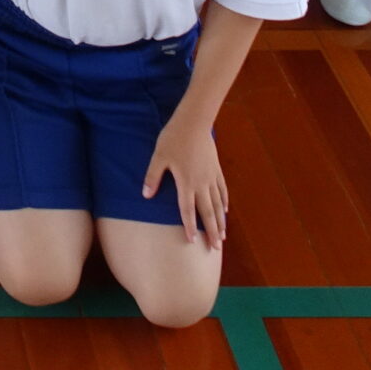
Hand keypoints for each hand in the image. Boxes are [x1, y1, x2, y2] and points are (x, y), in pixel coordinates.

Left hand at [143, 118, 226, 250]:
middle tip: (216, 247)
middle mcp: (201, 184)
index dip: (190, 227)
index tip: (193, 242)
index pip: (188, 210)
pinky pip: (222, 189)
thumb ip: (152, 177)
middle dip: (212, 231)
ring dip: (220, 221)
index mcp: (186, 183)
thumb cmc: (173, 138)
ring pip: (217, 204)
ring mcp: (211, 177)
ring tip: (223, 236)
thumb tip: (146, 195)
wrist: (194, 122)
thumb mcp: (158, 157)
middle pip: (207, 212)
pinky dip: (224, 202)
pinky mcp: (216, 168)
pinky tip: (225, 210)